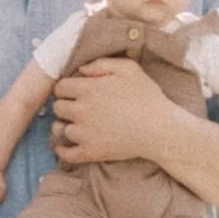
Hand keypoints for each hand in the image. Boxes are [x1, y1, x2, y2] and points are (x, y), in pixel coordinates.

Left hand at [52, 56, 175, 167]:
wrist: (161, 129)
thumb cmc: (147, 97)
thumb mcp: (129, 69)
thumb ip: (101, 64)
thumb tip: (81, 70)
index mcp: (88, 89)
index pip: (60, 87)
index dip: (67, 88)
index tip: (75, 92)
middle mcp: (82, 110)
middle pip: (58, 107)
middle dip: (65, 106)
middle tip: (77, 108)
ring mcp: (84, 133)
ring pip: (60, 129)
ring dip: (64, 126)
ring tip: (74, 125)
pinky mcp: (90, 152)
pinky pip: (65, 153)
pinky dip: (61, 150)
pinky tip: (64, 145)